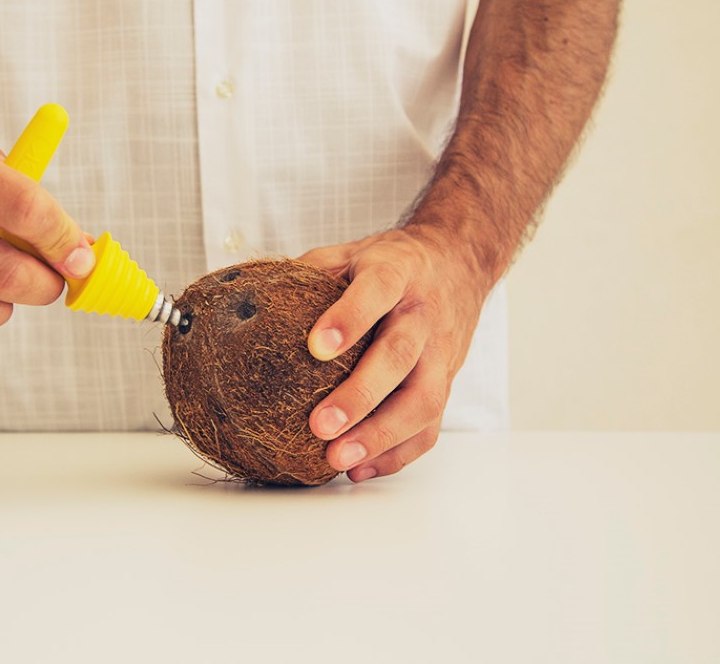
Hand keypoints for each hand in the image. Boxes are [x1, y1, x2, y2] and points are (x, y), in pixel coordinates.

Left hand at [298, 226, 491, 481]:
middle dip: (361, 396)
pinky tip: (362, 468)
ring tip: (339, 459)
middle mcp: (423, 315)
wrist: (460, 261)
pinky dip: (398, 453)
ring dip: (381, 436)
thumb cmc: (395, 262)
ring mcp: (441, 353)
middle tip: (321, 425)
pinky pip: (430, 426)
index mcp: (397, 273)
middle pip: (399, 357)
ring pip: (423, 400)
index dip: (349, 319)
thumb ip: (313, 270)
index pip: (377, 292)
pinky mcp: (447, 383)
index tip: (316, 348)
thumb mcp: (353, 251)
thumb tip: (260, 298)